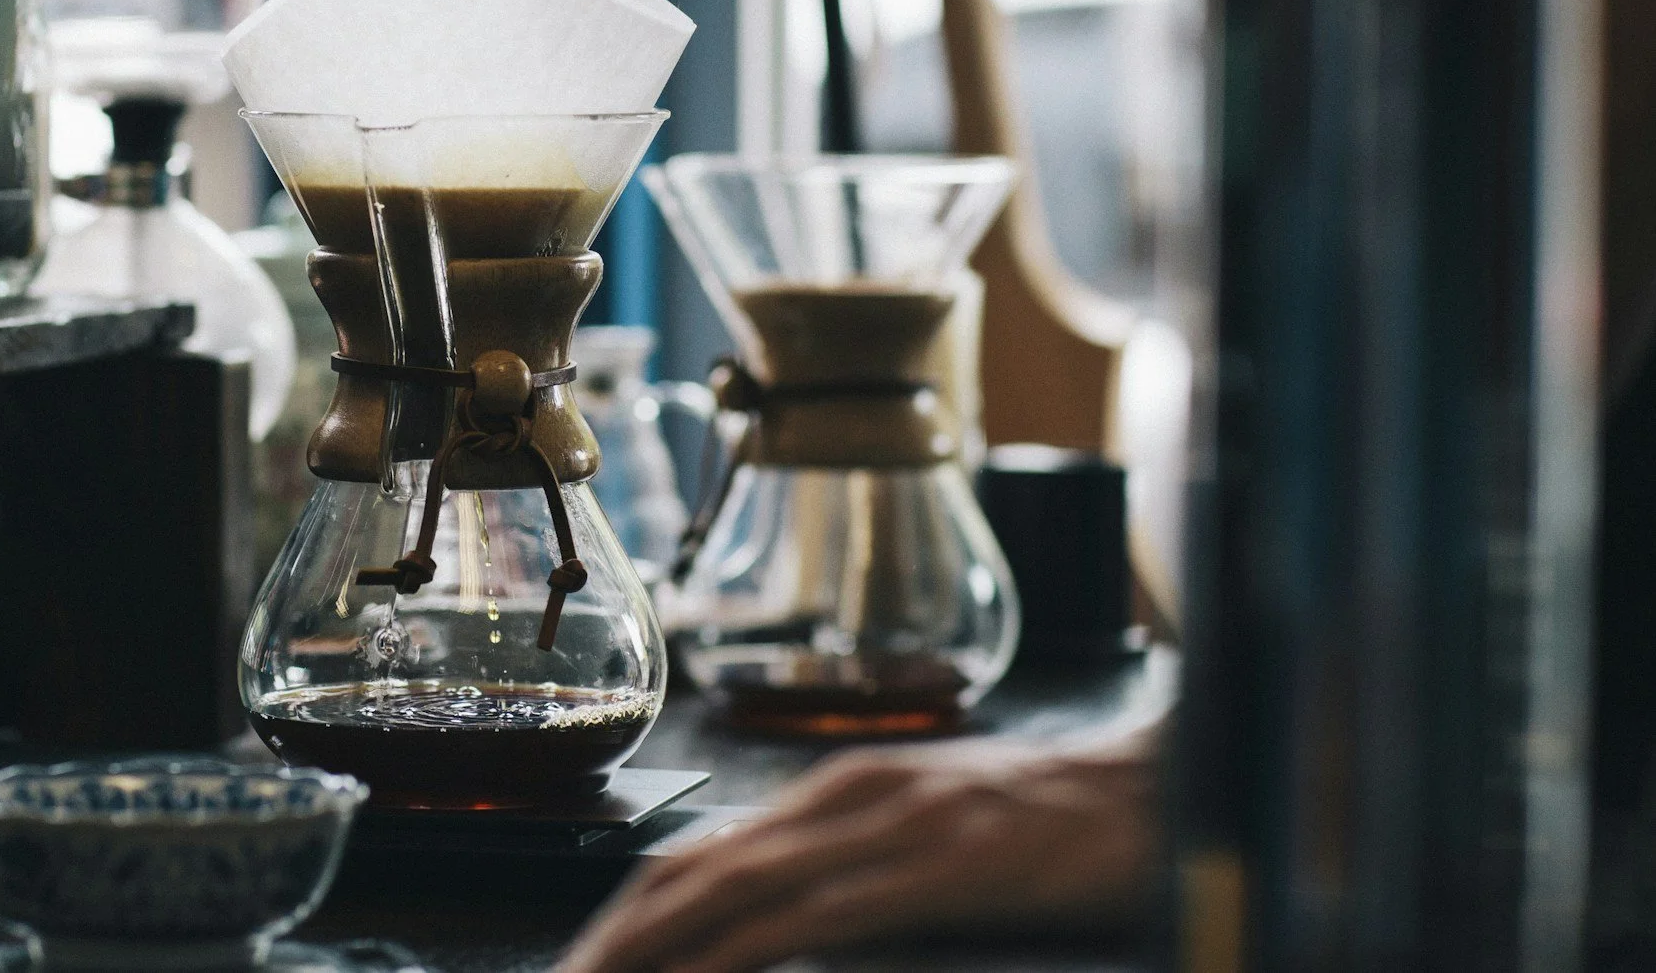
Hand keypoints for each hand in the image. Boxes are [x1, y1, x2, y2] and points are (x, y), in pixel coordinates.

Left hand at [558, 724, 1157, 972]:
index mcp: (835, 792)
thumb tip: (771, 920)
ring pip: (732, 890)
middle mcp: (843, 796)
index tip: (581, 962)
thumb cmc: (1050, 825)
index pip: (697, 853)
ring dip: (651, 946)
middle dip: (614, 936)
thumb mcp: (926, 838)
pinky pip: (812, 916)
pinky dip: (739, 950)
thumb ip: (849, 869)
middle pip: (690, 870)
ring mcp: (886, 827)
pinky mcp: (935, 865)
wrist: (1160, 784)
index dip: (627, 912)